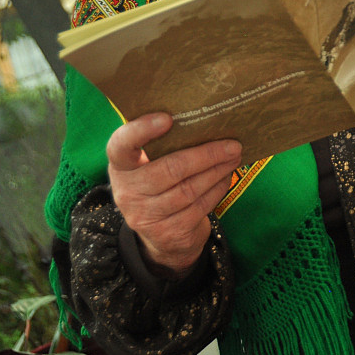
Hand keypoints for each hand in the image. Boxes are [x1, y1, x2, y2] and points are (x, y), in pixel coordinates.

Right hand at [106, 112, 240, 276]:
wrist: (161, 236)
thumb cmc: (160, 184)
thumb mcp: (151, 164)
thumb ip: (165, 144)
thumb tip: (206, 119)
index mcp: (121, 166)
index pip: (120, 145)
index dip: (141, 130)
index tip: (168, 118)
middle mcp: (127, 192)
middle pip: (171, 169)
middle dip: (207, 154)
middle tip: (233, 144)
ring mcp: (146, 215)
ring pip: (189, 188)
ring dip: (218, 170)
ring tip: (234, 157)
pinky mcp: (168, 232)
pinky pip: (199, 206)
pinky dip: (217, 189)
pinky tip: (226, 177)